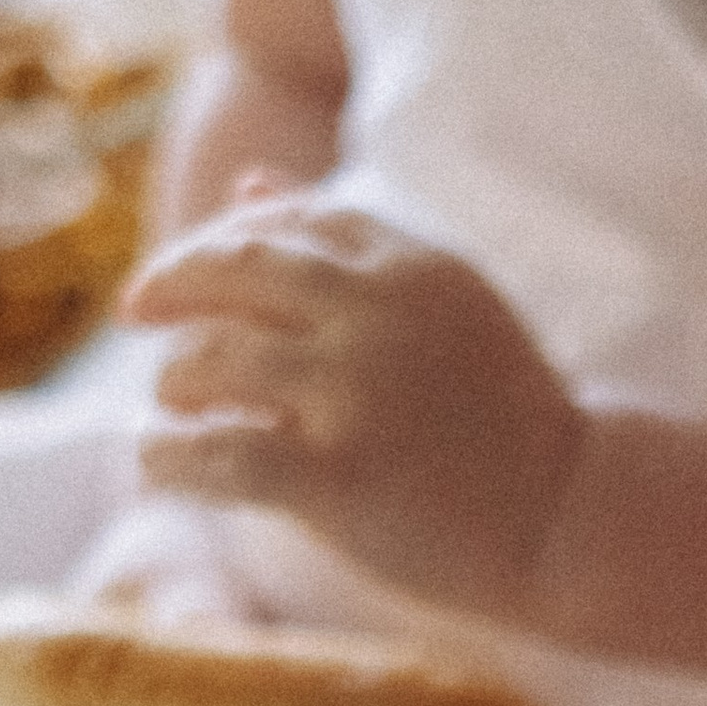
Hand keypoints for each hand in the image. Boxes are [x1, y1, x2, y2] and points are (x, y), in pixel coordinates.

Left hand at [128, 178, 585, 618]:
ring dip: (173, 380)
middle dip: (170, 285)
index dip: (222, 240)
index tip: (190, 272)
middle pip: (234, 270)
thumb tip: (247, 184)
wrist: (571, 521)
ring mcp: (356, 393)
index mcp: (411, 263)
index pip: (285, 222)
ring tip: (170, 403)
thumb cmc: (506, 422)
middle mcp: (379, 314)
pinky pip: (217, 455)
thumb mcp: (441, 307)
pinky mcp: (336, 475)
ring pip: (214, 361)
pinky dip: (169, 458)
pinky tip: (157, 464)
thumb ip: (351, 247)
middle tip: (135, 312)